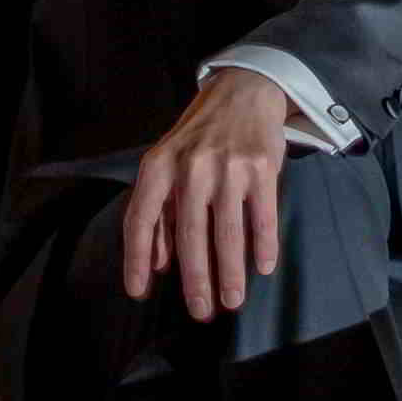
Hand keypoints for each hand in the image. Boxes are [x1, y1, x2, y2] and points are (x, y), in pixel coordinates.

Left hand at [125, 68, 292, 322]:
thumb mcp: (167, 165)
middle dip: (196, 280)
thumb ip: (159, 214)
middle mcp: (191, 168)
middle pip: (191, 235)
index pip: (140, 221)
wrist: (243, 90)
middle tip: (202, 311)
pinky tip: (264, 266)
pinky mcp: (261, 166)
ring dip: (231, 271)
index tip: (140, 293)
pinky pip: (262, 214)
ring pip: (228, 231)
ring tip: (233, 300)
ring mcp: (228, 167)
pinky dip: (264, 244)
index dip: (137, 260)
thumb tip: (159, 266)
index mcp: (158, 167)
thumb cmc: (199, 137)